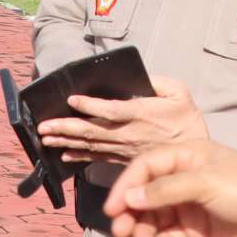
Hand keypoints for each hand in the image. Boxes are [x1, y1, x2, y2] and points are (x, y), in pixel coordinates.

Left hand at [38, 77, 206, 164]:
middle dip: (65, 127)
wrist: (192, 159)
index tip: (72, 99)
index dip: (90, 106)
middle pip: (92, 132)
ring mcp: (124, 149)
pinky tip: (64, 154)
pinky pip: (97, 158)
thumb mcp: (180, 92)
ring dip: (65, 141)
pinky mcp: (123, 159)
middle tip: (43, 126)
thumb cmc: (187, 121)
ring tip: (45, 137)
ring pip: (90, 145)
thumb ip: (157, 82)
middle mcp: (128, 134)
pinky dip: (79, 156)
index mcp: (141, 115)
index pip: (110, 110)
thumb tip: (138, 76)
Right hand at [103, 141, 236, 236]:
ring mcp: (190, 207)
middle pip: (145, 195)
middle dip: (131, 213)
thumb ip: (166, 190)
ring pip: (154, 219)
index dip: (126, 185)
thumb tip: (130, 196)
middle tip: (122, 233)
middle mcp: (184, 180)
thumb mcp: (206, 183)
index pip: (146, 167)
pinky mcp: (197, 232)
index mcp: (187, 157)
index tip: (113, 208)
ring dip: (144, 232)